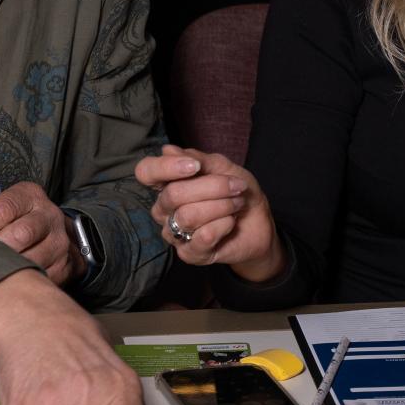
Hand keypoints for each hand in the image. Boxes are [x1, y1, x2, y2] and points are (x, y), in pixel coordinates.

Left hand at [0, 182, 83, 285]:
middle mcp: (49, 215)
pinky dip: (20, 284)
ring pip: (30, 260)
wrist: (50, 235)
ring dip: (5, 271)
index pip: (3, 208)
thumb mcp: (1, 210)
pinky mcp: (65, 266)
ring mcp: (59, 242)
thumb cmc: (14, 222)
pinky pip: (39, 278)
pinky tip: (5, 285)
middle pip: (19, 235)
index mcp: (29, 196)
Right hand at [136, 144, 284, 281]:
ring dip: (222, 206)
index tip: (195, 166)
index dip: (165, 167)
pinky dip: (224, 225)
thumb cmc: (237, 193)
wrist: (259, 224)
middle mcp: (164, 209)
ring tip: (237, 203)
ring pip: (188, 215)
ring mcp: (174, 233)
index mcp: (167, 184)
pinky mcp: (189, 253)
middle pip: (173, 194)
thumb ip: (198, 159)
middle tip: (236, 186)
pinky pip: (203, 236)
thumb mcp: (223, 167)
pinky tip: (231, 223)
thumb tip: (168, 150)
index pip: (146, 172)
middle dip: (212, 187)